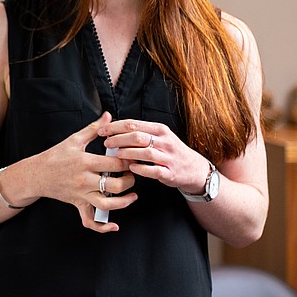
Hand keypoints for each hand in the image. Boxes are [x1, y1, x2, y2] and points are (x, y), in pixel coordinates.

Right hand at [36, 112, 137, 231]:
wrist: (36, 174)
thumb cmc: (55, 156)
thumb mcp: (74, 140)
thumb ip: (94, 129)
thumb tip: (108, 116)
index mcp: (85, 162)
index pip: (115, 164)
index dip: (129, 161)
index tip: (134, 157)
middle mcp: (84, 180)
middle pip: (116, 185)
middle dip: (130, 180)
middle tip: (133, 174)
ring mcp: (81, 194)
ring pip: (108, 204)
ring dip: (124, 202)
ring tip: (132, 195)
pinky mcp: (78, 204)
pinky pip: (90, 221)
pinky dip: (103, 227)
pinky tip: (114, 225)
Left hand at [97, 119, 211, 194]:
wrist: (194, 169)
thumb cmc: (170, 151)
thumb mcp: (159, 136)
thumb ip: (140, 132)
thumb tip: (114, 128)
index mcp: (159, 130)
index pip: (133, 124)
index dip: (115, 126)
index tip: (102, 130)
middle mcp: (165, 141)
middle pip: (137, 136)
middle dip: (118, 139)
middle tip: (106, 143)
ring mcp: (168, 157)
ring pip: (145, 152)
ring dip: (127, 153)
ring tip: (116, 154)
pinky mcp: (170, 172)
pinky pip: (153, 170)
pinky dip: (141, 169)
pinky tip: (131, 167)